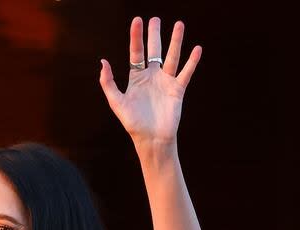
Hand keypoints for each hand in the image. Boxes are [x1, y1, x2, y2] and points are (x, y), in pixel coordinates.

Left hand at [99, 17, 200, 145]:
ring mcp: (165, 82)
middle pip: (154, 51)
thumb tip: (103, 61)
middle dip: (155, 35)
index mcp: (136, 78)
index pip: (136, 53)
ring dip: (175, 41)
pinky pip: (186, 72)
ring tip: (178, 24)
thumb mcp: (117, 102)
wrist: (151, 139)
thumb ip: (108, 83)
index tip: (137, 20)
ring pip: (171, 57)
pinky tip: (197, 48)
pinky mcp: (178, 90)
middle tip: (155, 19)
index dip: (136, 37)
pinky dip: (192, 61)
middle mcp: (152, 77)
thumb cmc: (133, 123)